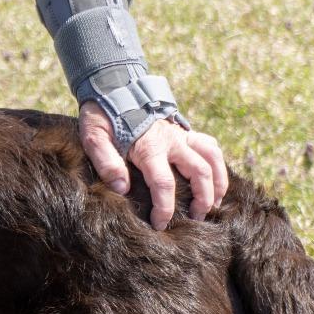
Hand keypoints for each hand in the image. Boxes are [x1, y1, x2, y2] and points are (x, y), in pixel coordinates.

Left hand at [79, 101, 227, 230]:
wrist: (113, 88)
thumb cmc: (102, 116)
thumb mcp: (94, 137)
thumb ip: (106, 162)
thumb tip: (121, 188)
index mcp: (150, 147)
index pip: (164, 184)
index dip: (164, 209)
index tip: (160, 224)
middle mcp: (172, 140)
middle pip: (200, 172)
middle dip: (202, 199)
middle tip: (196, 218)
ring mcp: (181, 134)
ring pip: (213, 158)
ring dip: (218, 182)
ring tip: (215, 204)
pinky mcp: (185, 130)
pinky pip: (210, 146)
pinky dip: (218, 164)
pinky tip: (215, 180)